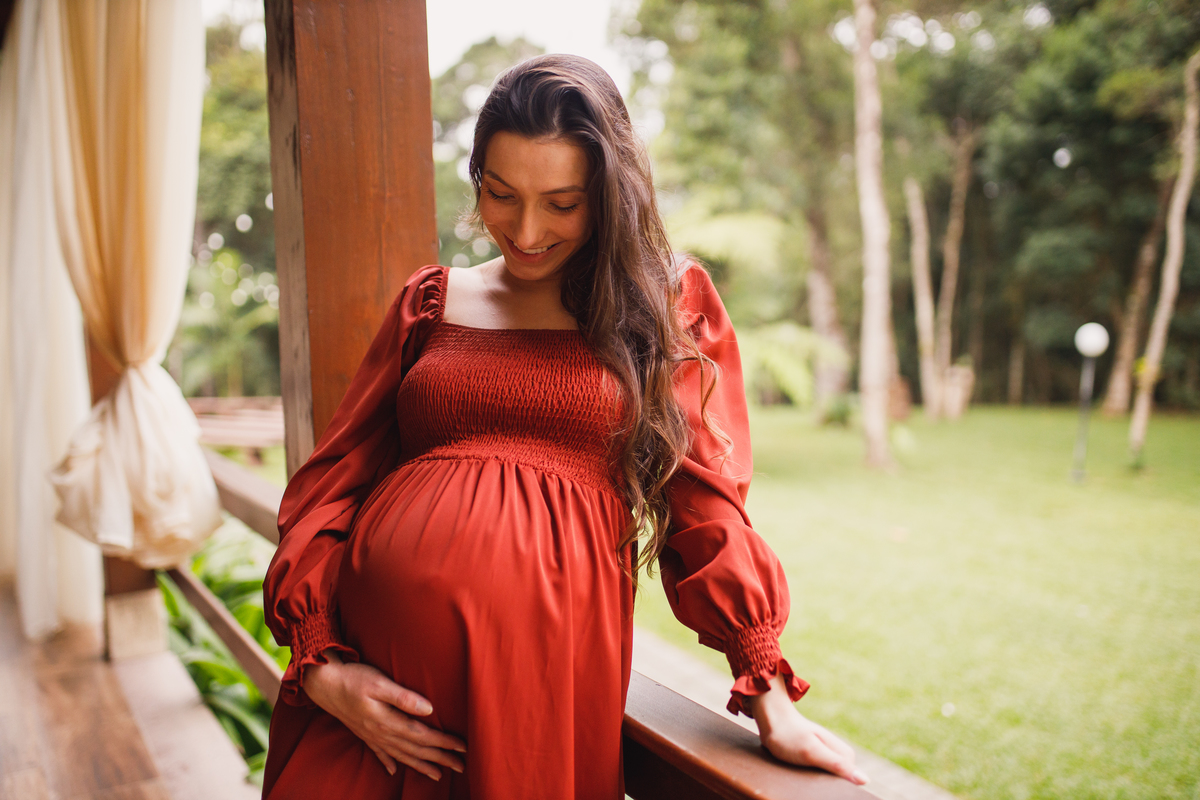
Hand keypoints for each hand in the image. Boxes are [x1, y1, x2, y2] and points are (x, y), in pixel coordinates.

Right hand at [303, 649, 465, 780]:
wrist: (323, 683)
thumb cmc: (353, 678)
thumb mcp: (379, 682)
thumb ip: (403, 697)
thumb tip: (429, 710)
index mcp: (387, 721)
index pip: (423, 735)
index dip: (444, 742)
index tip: (462, 747)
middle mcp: (381, 733)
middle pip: (416, 749)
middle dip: (440, 758)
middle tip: (461, 766)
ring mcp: (372, 736)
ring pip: (401, 755)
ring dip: (420, 765)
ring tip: (438, 774)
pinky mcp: (363, 733)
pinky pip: (380, 754)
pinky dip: (389, 763)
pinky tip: (393, 771)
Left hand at [746, 673, 868, 785]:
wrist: (770, 720)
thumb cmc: (790, 735)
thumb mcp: (813, 752)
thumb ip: (837, 765)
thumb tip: (865, 781)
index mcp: (844, 754)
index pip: (850, 782)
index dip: (837, 788)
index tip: (820, 785)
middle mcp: (838, 755)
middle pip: (838, 782)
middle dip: (824, 786)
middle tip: (806, 777)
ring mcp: (825, 756)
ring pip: (826, 780)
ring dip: (814, 783)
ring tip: (800, 776)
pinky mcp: (814, 758)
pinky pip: (816, 775)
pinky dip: (807, 779)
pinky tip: (798, 775)